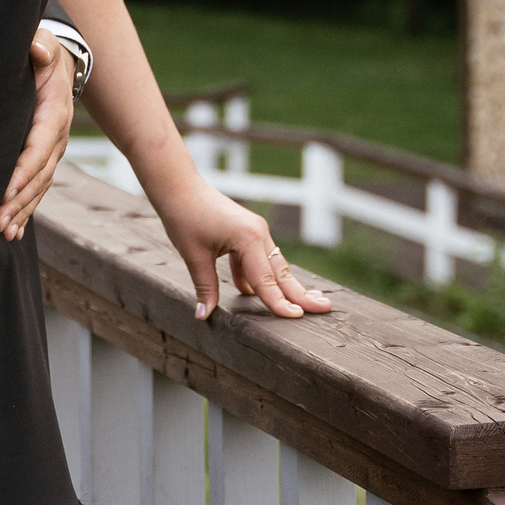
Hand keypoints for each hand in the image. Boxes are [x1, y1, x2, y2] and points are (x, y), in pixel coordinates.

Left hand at [0, 32, 74, 239]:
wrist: (61, 63)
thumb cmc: (44, 52)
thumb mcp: (45, 43)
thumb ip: (42, 46)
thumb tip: (38, 50)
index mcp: (54, 113)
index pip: (39, 147)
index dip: (24, 170)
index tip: (6, 192)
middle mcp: (57, 137)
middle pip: (39, 175)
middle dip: (20, 201)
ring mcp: (53, 150)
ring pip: (39, 186)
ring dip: (22, 211)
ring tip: (4, 233)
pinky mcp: (45, 157)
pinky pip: (38, 187)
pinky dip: (26, 209)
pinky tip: (13, 231)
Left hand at [154, 184, 330, 320]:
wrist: (179, 187)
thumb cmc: (185, 217)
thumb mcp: (193, 256)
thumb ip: (205, 287)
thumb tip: (204, 316)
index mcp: (248, 238)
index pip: (265, 279)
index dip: (279, 302)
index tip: (297, 317)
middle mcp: (258, 233)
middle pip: (281, 271)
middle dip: (301, 292)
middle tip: (325, 308)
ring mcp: (256, 230)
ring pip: (273, 265)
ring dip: (285, 285)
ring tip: (305, 303)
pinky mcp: (248, 231)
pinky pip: (259, 259)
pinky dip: (260, 276)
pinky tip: (256, 293)